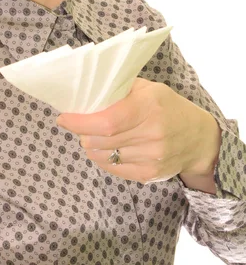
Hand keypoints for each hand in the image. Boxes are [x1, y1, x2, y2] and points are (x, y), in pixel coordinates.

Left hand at [56, 77, 216, 184]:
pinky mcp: (148, 175)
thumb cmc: (168, 107)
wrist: (199, 139)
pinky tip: (107, 147)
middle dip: (82, 132)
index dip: (80, 122)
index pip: (106, 121)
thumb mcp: (149, 89)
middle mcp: (151, 134)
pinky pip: (112, 168)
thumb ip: (119, 89)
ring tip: (95, 134)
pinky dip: (102, 157)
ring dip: (91, 144)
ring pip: (102, 155)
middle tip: (78, 124)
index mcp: (149, 107)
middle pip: (100, 140)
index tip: (64, 118)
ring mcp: (150, 157)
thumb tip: (86, 92)